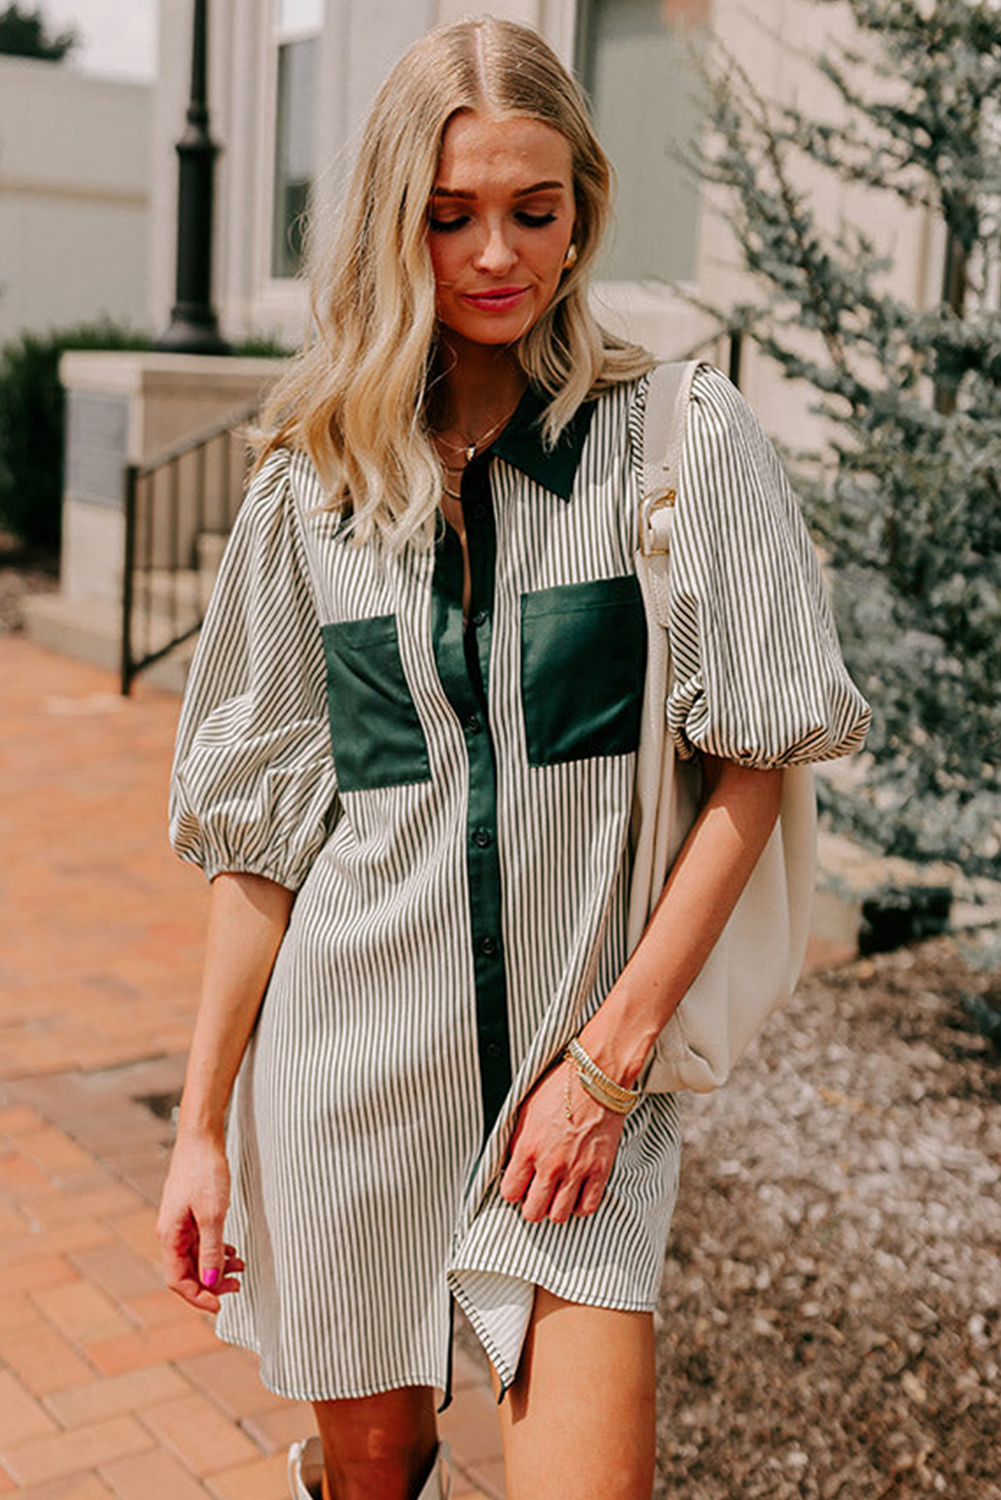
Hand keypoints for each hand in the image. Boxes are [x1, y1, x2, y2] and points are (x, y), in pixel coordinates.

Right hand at [156, 1132, 243, 1312]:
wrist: (201, 1138)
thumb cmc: (204, 1171)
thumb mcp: (213, 1214)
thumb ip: (212, 1250)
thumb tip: (212, 1282)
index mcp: (170, 1236)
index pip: (178, 1280)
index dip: (198, 1297)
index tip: (220, 1305)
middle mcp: (171, 1233)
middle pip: (187, 1271)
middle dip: (211, 1283)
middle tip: (237, 1285)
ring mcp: (180, 1223)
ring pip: (196, 1257)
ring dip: (217, 1266)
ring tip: (240, 1265)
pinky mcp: (190, 1213)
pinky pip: (200, 1241)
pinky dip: (216, 1250)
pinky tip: (231, 1249)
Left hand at [499, 1060, 627, 1223]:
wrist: (596, 1076)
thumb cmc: (561, 1087)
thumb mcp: (525, 1110)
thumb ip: (516, 1142)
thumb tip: (511, 1164)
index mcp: (528, 1148)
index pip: (509, 1193)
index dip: (512, 1191)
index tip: (518, 1186)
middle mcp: (551, 1164)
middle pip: (533, 1211)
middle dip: (531, 1206)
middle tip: (535, 1195)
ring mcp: (577, 1169)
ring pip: (559, 1215)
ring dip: (554, 1209)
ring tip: (555, 1195)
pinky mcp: (600, 1170)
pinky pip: (588, 1206)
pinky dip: (580, 1206)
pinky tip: (576, 1195)